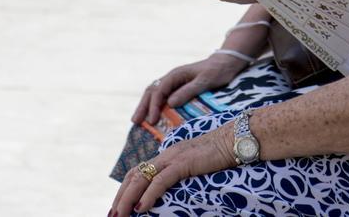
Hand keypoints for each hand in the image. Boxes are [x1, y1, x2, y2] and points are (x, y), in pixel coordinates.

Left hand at [111, 118, 236, 214]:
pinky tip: (141, 208)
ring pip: (142, 179)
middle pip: (134, 176)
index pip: (138, 172)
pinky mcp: (183, 163)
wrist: (236, 140)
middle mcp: (165, 155)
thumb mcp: (196, 165)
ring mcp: (173, 158)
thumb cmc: (221, 154)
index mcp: (167, 156)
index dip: (125, 189)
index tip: (118, 206)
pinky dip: (148, 195)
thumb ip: (182, 173)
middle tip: (112, 215)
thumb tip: (174, 189)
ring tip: (120, 215)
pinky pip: (161, 181)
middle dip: (120, 197)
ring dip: (127, 199)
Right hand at [131, 54, 247, 125]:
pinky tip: (153, 115)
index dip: (154, 106)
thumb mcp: (205, 81)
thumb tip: (169, 103)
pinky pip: (163, 97)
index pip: (159, 91)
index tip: (152, 121)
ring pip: (155, 94)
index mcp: (176, 75)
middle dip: (143, 106)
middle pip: (152, 92)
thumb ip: (188, 91)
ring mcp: (174, 83)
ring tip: (138, 120)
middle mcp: (172, 78)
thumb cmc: (217, 71)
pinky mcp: (179, 88)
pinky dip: (155, 106)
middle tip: (135, 121)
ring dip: (146, 106)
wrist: (226, 63)